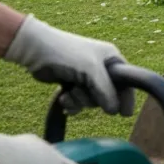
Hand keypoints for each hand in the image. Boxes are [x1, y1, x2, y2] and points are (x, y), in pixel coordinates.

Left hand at [5, 15, 133, 115]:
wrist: (36, 50)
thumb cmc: (67, 53)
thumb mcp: (91, 70)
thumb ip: (106, 90)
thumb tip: (115, 111)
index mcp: (111, 59)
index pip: (127, 82)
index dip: (127, 97)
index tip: (125, 114)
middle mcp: (101, 68)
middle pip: (107, 96)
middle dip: (93, 99)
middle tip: (81, 91)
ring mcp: (86, 77)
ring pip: (91, 101)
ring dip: (79, 100)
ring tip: (69, 93)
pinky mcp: (72, 85)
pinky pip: (79, 103)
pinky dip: (71, 104)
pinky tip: (63, 99)